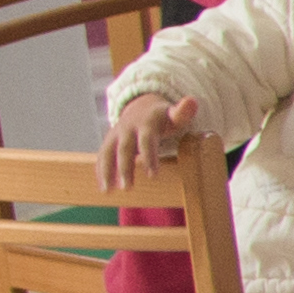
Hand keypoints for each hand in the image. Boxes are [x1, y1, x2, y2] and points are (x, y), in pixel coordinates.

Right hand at [97, 89, 211, 196]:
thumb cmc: (164, 118)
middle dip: (125, 168)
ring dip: (106, 172)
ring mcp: (115, 135)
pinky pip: (102, 157)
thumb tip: (192, 101)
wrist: (142, 107)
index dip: (149, 157)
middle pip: (125, 150)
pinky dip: (101, 172)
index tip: (153, 176)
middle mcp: (128, 129)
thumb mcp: (174, 115)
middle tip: (128, 189)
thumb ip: (183, 112)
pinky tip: (104, 189)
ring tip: (108, 192)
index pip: (147, 141)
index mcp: (146, 124)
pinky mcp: (108, 143)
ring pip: (107, 153)